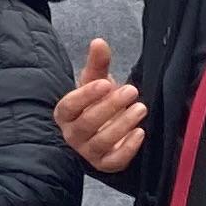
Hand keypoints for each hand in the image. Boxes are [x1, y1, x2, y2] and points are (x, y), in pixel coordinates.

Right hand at [55, 37, 147, 175]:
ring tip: (140, 108)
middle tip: (132, 91)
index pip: (69, 106)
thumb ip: (97, 63)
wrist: (105, 128)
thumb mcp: (96, 81)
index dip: (86, 96)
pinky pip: (114, 160)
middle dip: (111, 107)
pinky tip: (140, 132)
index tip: (106, 83)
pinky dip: (128, 148)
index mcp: (65, 114)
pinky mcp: (104, 164)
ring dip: (123, 124)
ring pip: (102, 141)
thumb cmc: (97, 103)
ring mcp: (87, 152)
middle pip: (87, 123)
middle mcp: (72, 135)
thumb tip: (99, 42)